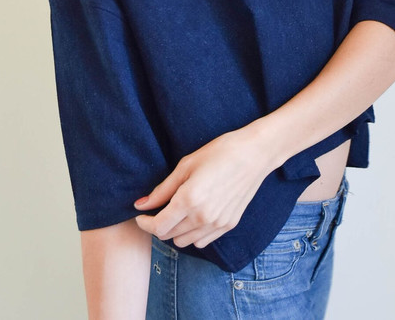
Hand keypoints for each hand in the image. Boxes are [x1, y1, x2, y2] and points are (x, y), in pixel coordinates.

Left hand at [132, 126, 270, 248]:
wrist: (254, 154)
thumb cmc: (219, 152)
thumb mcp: (186, 165)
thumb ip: (162, 189)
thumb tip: (140, 205)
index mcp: (189, 200)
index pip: (158, 227)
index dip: (144, 224)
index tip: (141, 215)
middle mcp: (202, 217)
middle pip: (169, 236)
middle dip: (158, 225)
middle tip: (158, 209)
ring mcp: (217, 224)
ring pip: (184, 242)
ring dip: (175, 231)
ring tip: (177, 211)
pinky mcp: (228, 225)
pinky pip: (202, 241)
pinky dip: (193, 234)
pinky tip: (194, 215)